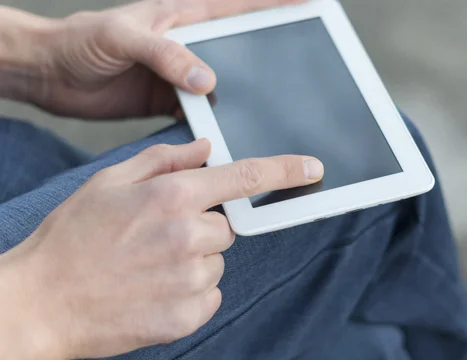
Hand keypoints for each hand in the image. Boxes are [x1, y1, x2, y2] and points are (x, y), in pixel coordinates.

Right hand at [0, 142, 323, 359]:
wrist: (42, 300)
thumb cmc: (72, 238)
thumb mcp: (110, 182)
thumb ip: (164, 160)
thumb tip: (205, 148)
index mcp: (171, 196)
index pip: (243, 177)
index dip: (283, 170)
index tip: (311, 168)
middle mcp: (188, 236)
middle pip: (227, 228)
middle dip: (202, 228)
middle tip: (159, 237)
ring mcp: (189, 280)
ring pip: (217, 262)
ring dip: (194, 262)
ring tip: (150, 266)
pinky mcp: (186, 317)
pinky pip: (210, 295)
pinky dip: (191, 293)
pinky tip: (155, 289)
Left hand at [32, 0, 303, 118]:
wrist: (53, 75)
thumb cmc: (82, 41)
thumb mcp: (122, 37)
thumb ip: (164, 54)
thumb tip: (206, 80)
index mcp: (184, 17)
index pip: (239, 7)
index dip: (276, 3)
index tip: (309, 5)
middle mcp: (190, 47)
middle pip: (242, 51)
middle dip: (271, 58)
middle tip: (299, 71)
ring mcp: (182, 76)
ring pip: (225, 87)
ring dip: (244, 99)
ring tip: (272, 110)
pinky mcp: (171, 103)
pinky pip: (203, 114)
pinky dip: (216, 124)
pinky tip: (229, 135)